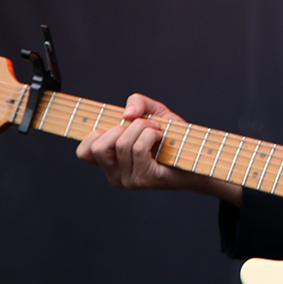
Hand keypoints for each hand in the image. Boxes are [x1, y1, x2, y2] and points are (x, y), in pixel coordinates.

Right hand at [75, 93, 240, 203]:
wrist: (199, 156)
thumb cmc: (174, 137)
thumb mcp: (154, 112)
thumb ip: (137, 103)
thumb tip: (126, 114)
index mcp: (110, 162)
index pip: (83, 152)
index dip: (94, 134)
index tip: (117, 125)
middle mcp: (115, 175)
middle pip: (97, 146)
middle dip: (122, 127)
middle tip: (143, 126)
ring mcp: (129, 180)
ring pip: (121, 144)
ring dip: (142, 127)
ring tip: (156, 130)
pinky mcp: (145, 179)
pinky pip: (137, 149)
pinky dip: (150, 135)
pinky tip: (161, 137)